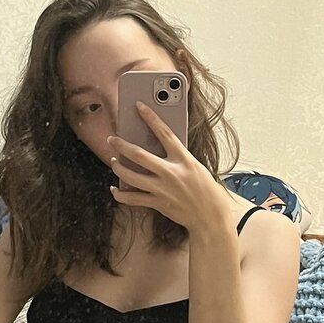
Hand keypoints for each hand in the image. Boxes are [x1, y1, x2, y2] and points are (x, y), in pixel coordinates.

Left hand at [108, 102, 227, 232]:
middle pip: (139, 155)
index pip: (165, 133)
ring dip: (118, 167)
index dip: (151, 118)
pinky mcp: (158, 204)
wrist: (211, 216)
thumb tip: (157, 147)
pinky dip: (120, 194)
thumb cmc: (205, 189)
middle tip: (112, 139)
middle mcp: (172, 173)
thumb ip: (178, 157)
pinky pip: (132, 199)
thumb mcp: (196, 167)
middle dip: (122, 145)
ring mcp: (163, 189)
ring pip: (131, 176)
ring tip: (114, 161)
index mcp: (184, 160)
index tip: (139, 106)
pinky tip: (114, 189)